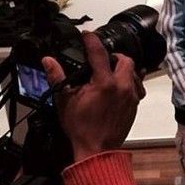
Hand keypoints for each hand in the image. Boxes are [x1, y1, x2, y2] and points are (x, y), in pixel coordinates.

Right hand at [42, 32, 144, 161]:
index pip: (99, 53)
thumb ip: (57, 78)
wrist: (97, 150)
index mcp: (104, 83)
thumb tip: (48, 61)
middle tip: (101, 58)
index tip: (87, 35)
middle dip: (113, 55)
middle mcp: (122, 86)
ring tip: (109, 71)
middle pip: (124, 59)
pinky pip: (136, 86)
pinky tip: (118, 85)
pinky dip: (129, 81)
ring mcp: (131, 95)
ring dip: (123, 68)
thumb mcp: (65, 101)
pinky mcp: (135, 104)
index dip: (92, 41)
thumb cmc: (81, 127)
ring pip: (133, 72)